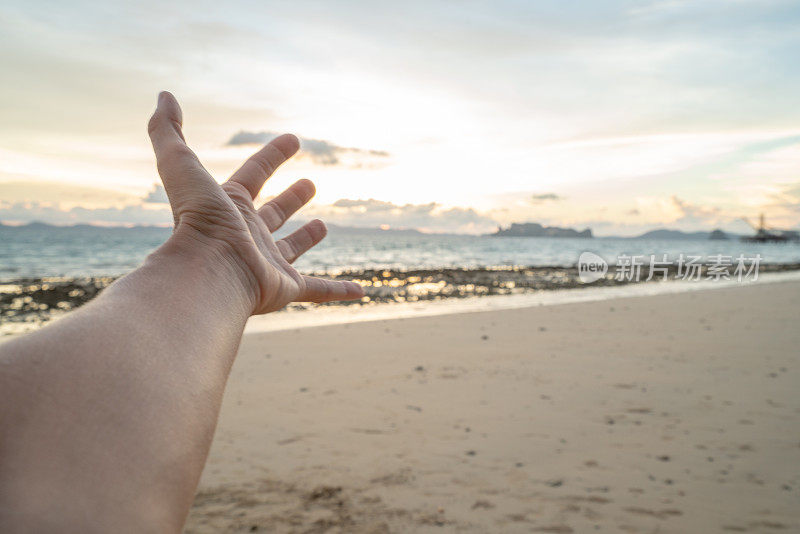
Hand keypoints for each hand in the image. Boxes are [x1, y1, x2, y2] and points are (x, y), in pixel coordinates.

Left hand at [147, 91, 363, 313]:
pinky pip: (318, 290)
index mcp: (228, 207)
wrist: (208, 273)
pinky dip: (339, 291)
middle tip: (310, 184)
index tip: (294, 139)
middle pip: (273, 213)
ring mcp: (267, 263)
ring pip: (291, 249)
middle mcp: (247, 235)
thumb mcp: (180, 164)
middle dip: (290, 198)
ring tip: (323, 225)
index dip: (274, 154)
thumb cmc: (197, 220)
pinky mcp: (285, 289)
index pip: (255, 173)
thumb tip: (163, 95)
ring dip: (306, 238)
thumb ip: (166, 129)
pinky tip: (360, 291)